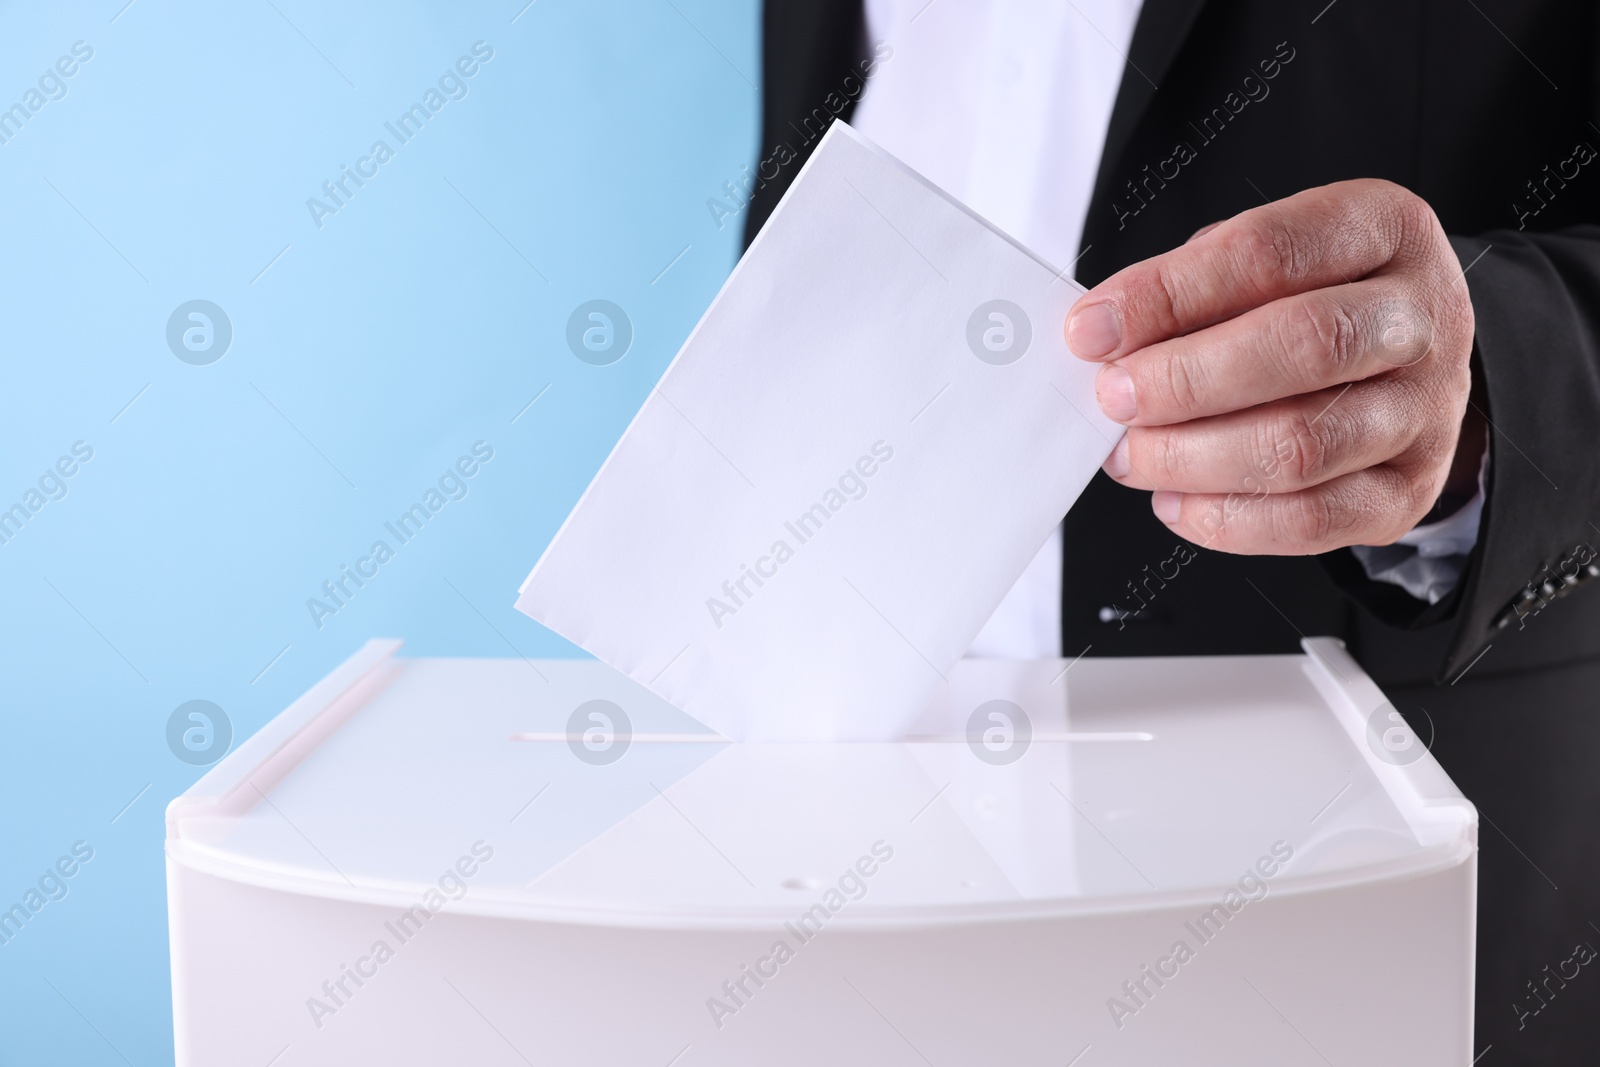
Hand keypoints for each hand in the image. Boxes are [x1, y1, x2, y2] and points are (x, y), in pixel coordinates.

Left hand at [1064, 179, 1477, 553]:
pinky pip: (1312, 521)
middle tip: (1114, 397)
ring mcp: (1426, 410)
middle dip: (1183, 380)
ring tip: (1132, 454)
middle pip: (1301, 347)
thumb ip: (1190, 288)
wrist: (1408, 363)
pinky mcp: (1409, 491)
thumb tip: (1104, 337)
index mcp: (1382, 230)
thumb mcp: (1257, 262)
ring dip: (1193, 458)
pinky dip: (1226, 519)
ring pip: (1302, 445)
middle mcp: (1421, 318)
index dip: (1168, 294)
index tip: (1093, 330)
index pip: (1270, 253)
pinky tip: (1175, 500)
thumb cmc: (1312, 300)